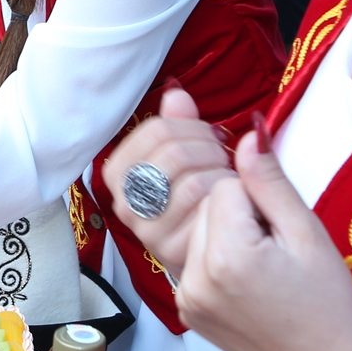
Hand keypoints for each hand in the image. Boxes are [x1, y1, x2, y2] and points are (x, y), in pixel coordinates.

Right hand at [99, 88, 242, 279]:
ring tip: (226, 180)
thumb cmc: (202, 199)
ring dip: (220, 173)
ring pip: (192, 180)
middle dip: (208, 148)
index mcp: (121, 174)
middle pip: (172, 152)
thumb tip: (176, 93)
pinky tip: (230, 201)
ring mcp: (149, 230)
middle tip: (222, 158)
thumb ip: (179, 124)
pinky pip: (208, 205)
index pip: (155, 131)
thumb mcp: (188, 155)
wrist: (220, 256)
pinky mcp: (175, 250)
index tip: (207, 136)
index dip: (190, 126)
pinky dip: (227, 196)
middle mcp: (126, 204)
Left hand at [104, 93, 351, 350]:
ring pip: (192, 226)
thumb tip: (246, 133)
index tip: (280, 229)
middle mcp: (194, 279)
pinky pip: (189, 256)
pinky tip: (246, 277)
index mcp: (225, 258)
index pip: (221, 185)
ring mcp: (185, 297)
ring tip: (262, 263)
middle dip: (235, 209)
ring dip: (222, 230)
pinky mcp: (184, 308)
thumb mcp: (306, 232)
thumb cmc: (328, 299)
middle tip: (274, 246)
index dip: (257, 196)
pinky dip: (213, 254)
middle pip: (200, 204)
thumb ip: (269, 180)